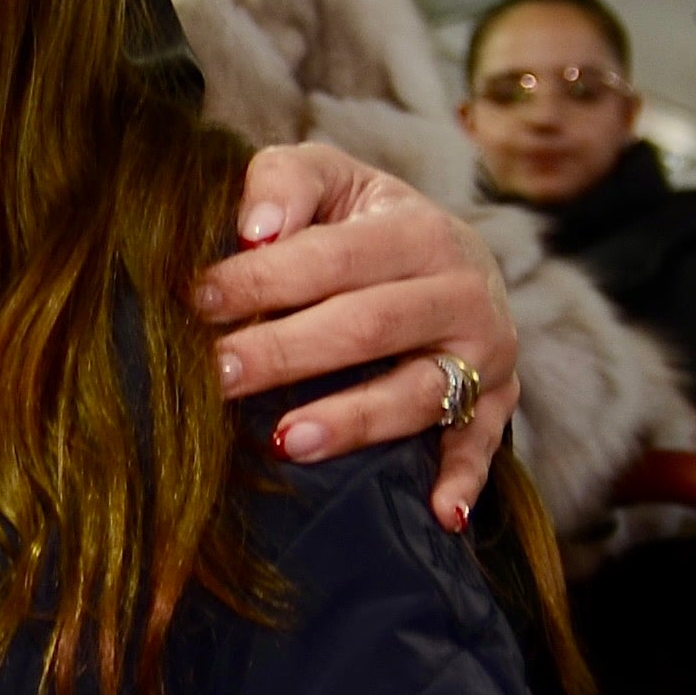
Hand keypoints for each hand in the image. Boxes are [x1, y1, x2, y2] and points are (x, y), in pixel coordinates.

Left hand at [195, 144, 517, 529]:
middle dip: (287, 352)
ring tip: (286, 441)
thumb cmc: (364, 221)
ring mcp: (483, 352)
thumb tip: (254, 228)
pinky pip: (480, 444)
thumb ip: (286, 180)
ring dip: (354, 420)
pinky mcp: (497, 401)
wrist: (452, 256)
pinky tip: (438, 515)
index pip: (332, 257)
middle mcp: (461, 289)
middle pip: (367, 326)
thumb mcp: (331, 179)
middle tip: (217, 376)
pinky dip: (463, 480)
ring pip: (417, 392)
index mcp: (417, 229)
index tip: (198, 302)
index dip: (264, 278)